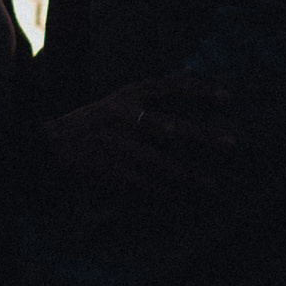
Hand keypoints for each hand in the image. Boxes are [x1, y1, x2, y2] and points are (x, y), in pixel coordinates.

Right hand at [45, 74, 237, 203]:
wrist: (52, 146)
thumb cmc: (95, 122)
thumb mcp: (118, 101)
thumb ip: (150, 98)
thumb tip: (193, 86)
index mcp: (127, 96)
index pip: (169, 87)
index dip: (200, 90)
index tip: (228, 97)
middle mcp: (122, 117)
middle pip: (169, 127)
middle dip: (202, 136)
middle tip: (233, 143)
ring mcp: (114, 145)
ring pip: (159, 163)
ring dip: (188, 175)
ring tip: (212, 185)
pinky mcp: (107, 170)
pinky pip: (142, 184)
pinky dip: (163, 192)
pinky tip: (180, 199)